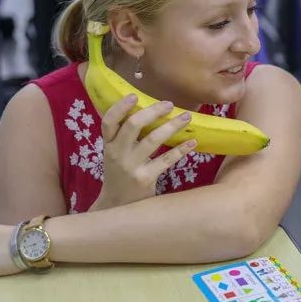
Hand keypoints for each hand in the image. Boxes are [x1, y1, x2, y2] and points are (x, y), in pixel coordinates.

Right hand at [90, 95, 196, 210]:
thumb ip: (126, 135)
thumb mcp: (116, 153)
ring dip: (172, 126)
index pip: (108, 121)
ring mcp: (131, 167)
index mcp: (109, 144)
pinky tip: (192, 142)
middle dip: (153, 112)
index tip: (134, 95)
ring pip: (152, 140)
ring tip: (187, 117)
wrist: (117, 206)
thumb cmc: (120, 174)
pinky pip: (166, 160)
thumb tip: (149, 110)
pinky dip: (180, 150)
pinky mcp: (145, 179)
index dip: (120, 107)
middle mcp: (117, 153)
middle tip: (170, 104)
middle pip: (133, 126)